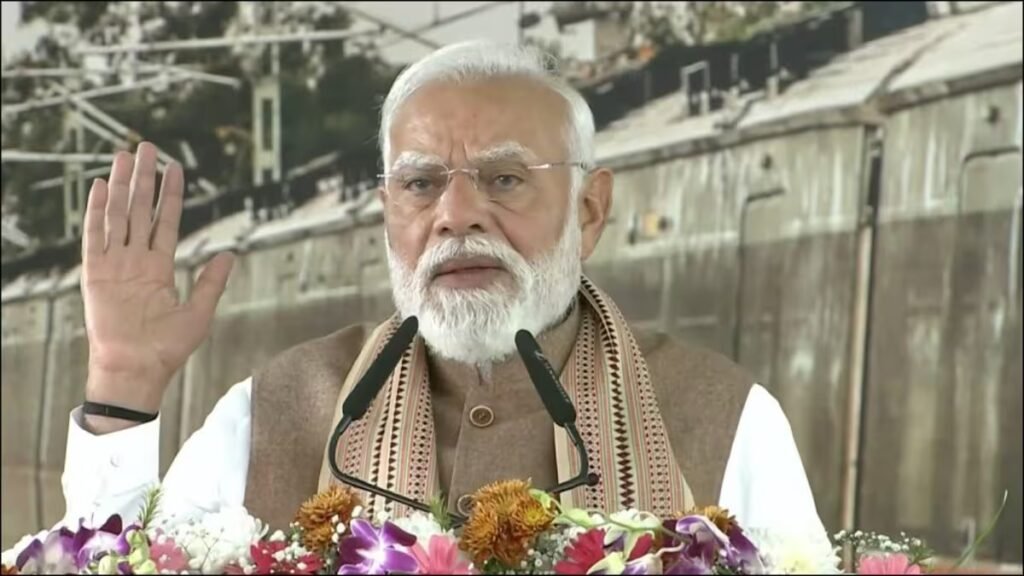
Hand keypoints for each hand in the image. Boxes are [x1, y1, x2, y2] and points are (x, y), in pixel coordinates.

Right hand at [81, 143, 233, 431]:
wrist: (137, 368)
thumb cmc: (167, 349)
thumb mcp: (199, 312)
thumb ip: (212, 282)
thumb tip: (230, 254)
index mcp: (160, 268)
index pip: (166, 221)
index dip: (171, 195)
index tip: (175, 167)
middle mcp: (136, 261)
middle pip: (140, 210)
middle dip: (144, 178)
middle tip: (146, 146)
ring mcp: (115, 265)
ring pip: (119, 215)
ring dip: (123, 185)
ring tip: (125, 155)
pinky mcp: (96, 273)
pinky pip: (96, 236)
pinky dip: (98, 211)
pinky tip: (103, 186)